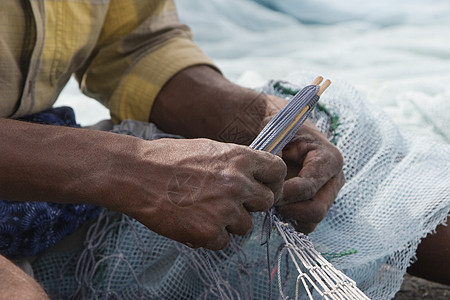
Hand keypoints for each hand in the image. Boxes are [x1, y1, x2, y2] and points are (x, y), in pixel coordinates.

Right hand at [110, 138, 285, 249]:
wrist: (137, 174)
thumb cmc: (168, 159)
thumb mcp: (210, 149)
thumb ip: (236, 163)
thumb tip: (254, 177)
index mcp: (240, 158)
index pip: (277, 172)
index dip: (272, 181)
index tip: (263, 187)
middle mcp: (238, 183)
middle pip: (267, 202)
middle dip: (251, 204)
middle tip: (229, 202)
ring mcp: (225, 209)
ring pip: (246, 225)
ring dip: (230, 223)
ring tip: (204, 210)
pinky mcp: (209, 232)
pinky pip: (224, 241)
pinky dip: (210, 236)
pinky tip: (192, 221)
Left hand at [275, 119, 344, 232]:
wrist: (288, 134)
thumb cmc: (283, 131)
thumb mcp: (278, 132)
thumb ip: (274, 150)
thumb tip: (272, 174)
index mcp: (329, 159)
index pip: (308, 187)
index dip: (284, 193)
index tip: (266, 189)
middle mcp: (334, 179)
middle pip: (315, 210)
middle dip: (288, 208)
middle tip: (268, 199)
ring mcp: (329, 195)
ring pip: (312, 220)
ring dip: (289, 216)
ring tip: (272, 201)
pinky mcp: (320, 204)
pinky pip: (307, 224)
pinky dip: (291, 220)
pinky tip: (277, 206)